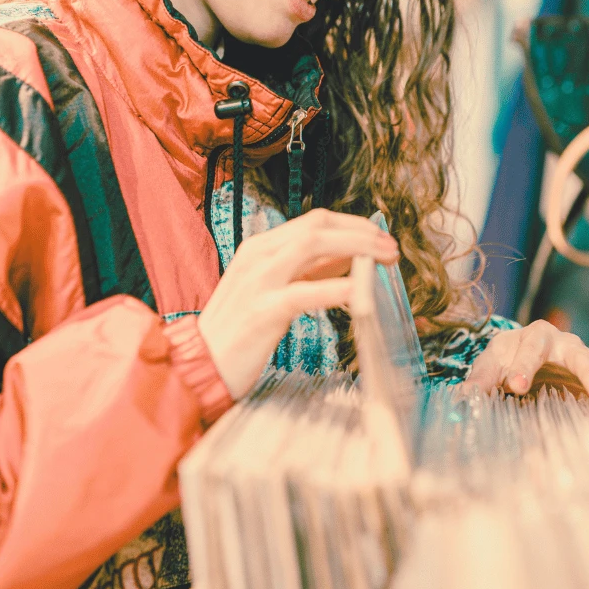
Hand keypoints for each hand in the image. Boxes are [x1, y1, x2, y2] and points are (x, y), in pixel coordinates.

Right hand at [198, 208, 398, 398]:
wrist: (198, 366)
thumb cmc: (239, 330)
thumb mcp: (273, 291)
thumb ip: (307, 273)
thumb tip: (350, 259)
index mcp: (260, 248)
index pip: (314, 222)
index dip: (352, 226)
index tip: (380, 238)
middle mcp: (257, 256)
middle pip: (316, 227)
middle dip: (360, 233)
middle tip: (391, 248)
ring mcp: (257, 281)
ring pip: (311, 246)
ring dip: (355, 249)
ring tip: (383, 262)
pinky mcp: (260, 312)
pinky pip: (303, 292)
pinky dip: (334, 288)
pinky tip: (357, 292)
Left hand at [465, 319, 588, 413]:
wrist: (521, 356)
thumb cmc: (505, 362)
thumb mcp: (488, 368)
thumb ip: (477, 381)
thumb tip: (461, 398)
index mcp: (531, 338)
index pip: (528, 348)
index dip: (522, 367)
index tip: (515, 387)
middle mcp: (565, 344)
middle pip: (579, 351)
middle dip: (587, 371)